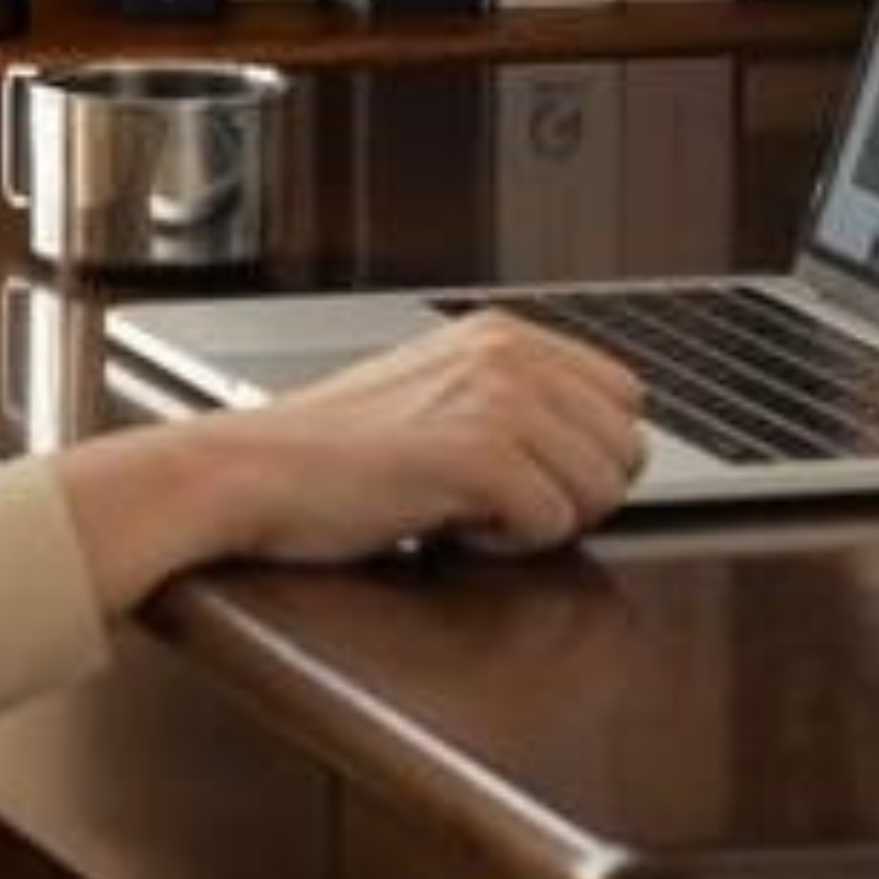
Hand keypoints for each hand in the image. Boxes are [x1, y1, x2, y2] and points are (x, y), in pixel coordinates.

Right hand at [58, 318, 646, 611]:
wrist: (254, 472)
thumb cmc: (333, 453)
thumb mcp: (438, 395)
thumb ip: (515, 403)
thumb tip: (594, 446)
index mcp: (504, 334)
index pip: (624, 398)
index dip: (585, 457)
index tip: (525, 478)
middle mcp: (508, 353)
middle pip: (624, 449)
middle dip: (573, 494)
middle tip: (495, 503)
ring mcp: (493, 398)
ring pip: (599, 488)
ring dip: (541, 521)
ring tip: (468, 511)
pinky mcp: (474, 452)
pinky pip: (552, 522)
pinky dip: (510, 544)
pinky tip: (453, 526)